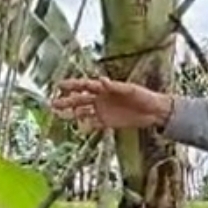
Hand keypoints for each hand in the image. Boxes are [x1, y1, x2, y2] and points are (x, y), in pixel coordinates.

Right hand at [51, 77, 173, 130]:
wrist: (154, 111)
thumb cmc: (143, 96)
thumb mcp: (130, 89)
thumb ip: (115, 86)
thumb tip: (100, 80)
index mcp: (105, 88)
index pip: (85, 85)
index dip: (72, 85)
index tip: (59, 85)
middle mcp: (101, 98)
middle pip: (80, 99)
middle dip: (67, 101)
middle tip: (53, 104)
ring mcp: (104, 110)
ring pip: (84, 112)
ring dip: (72, 113)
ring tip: (60, 116)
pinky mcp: (108, 122)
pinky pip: (94, 124)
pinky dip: (86, 125)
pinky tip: (78, 127)